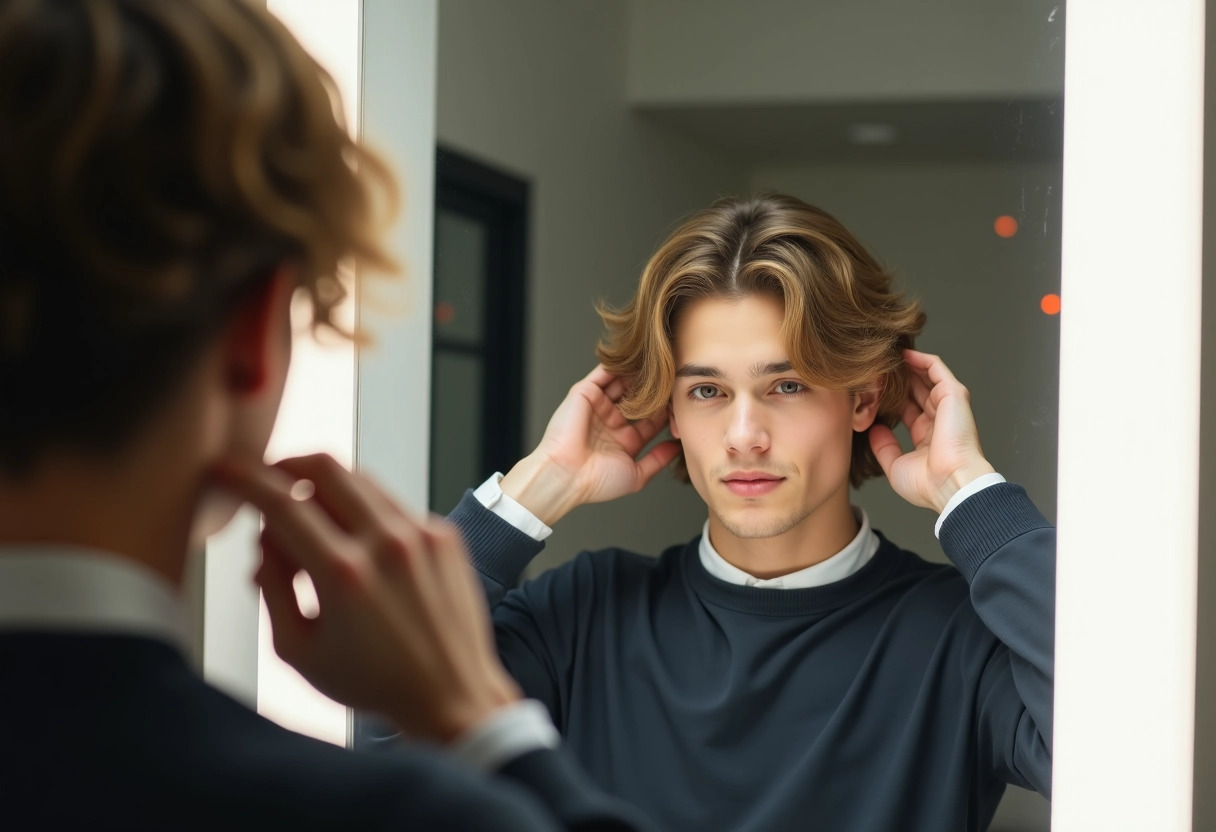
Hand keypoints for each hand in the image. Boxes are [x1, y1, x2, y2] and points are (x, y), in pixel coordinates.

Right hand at [214, 454, 520, 743]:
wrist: (452, 694)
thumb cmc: (374, 683)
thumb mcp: (298, 650)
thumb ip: (271, 590)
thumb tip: (264, 545)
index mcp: (343, 573)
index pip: (282, 503)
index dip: (245, 479)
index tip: (226, 469)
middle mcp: (386, 543)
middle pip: (324, 467)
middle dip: (286, 464)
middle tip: (270, 479)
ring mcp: (421, 533)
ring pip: (361, 479)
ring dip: (326, 486)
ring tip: (312, 521)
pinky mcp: (444, 535)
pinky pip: (393, 503)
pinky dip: (365, 511)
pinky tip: (358, 544)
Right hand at [500, 365, 679, 524]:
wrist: (566, 476)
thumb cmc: (596, 481)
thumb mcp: (637, 475)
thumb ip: (658, 460)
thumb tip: (678, 448)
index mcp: (624, 439)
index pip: (651, 419)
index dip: (667, 411)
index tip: (683, 403)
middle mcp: (611, 420)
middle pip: (639, 398)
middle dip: (656, 391)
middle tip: (675, 379)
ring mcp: (598, 405)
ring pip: (623, 383)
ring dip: (640, 375)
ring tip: (660, 365)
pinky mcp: (584, 392)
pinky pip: (603, 373)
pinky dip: (619, 365)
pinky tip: (637, 359)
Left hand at [868, 350, 995, 512]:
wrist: (951, 483)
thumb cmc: (928, 483)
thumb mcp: (895, 466)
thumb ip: (884, 447)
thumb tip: (874, 429)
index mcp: (927, 438)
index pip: (907, 410)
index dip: (890, 399)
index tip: (870, 391)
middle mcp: (939, 420)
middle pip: (915, 391)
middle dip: (896, 380)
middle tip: (875, 369)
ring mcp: (948, 405)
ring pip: (925, 376)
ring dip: (906, 366)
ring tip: (885, 357)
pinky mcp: (953, 394)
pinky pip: (936, 368)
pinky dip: (920, 359)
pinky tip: (902, 354)